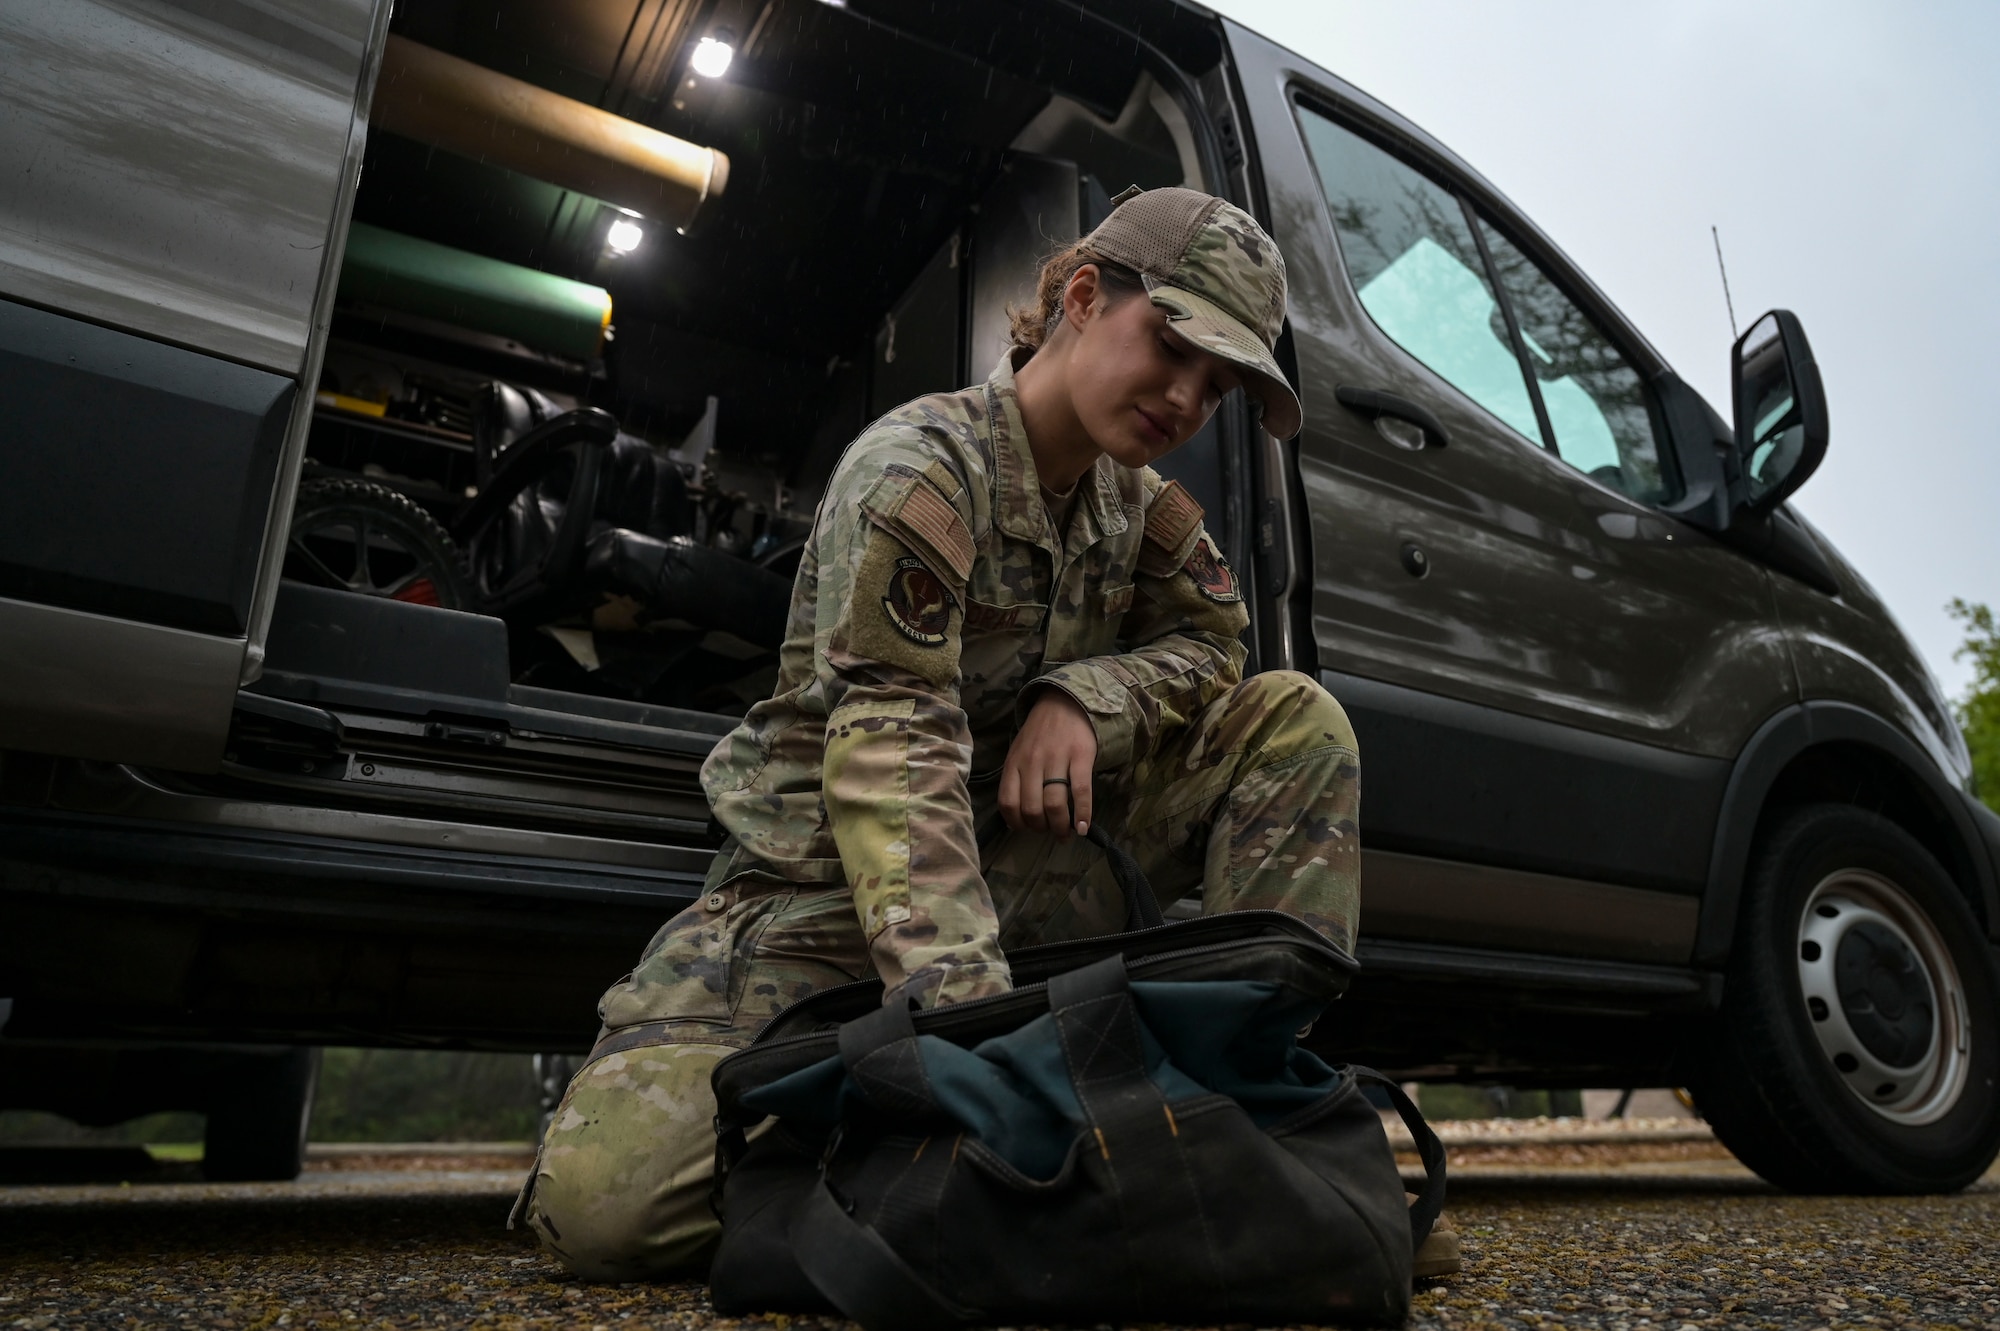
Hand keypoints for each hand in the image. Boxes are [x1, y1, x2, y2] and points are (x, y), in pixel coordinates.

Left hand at [999, 690, 1097, 839]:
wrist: (1065, 702)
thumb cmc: (1040, 732)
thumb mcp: (1019, 752)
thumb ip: (1016, 779)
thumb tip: (1017, 817)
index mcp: (1014, 763)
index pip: (1008, 802)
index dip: (1016, 823)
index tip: (1027, 829)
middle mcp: (1032, 763)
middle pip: (1032, 808)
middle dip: (1042, 828)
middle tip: (1051, 831)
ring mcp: (1056, 759)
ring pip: (1054, 804)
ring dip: (1060, 826)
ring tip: (1066, 833)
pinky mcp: (1080, 756)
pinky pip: (1080, 791)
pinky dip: (1083, 814)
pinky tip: (1083, 827)